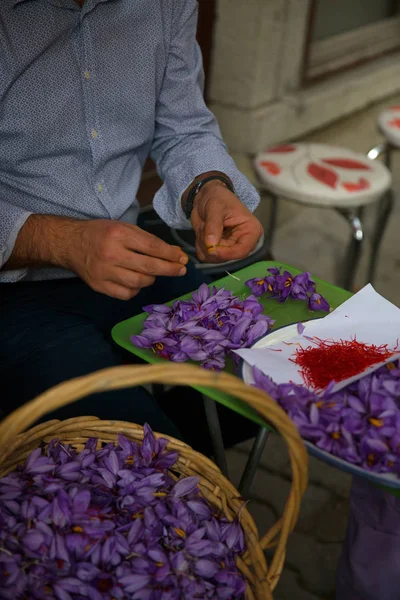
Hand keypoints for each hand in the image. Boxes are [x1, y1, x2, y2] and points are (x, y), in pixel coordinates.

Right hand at [67, 219, 187, 299]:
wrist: (70, 244)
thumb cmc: (101, 234)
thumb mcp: (124, 228)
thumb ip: (149, 241)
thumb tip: (174, 254)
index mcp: (118, 235)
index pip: (152, 247)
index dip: (171, 255)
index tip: (183, 259)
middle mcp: (111, 254)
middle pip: (149, 267)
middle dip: (169, 269)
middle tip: (181, 270)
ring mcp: (104, 273)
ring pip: (139, 283)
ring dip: (151, 279)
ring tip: (151, 273)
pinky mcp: (99, 286)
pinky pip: (127, 294)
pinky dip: (135, 289)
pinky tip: (135, 281)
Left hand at [190, 181, 262, 262]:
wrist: (208, 196)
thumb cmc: (218, 198)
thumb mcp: (215, 208)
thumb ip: (213, 226)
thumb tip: (211, 245)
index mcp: (250, 231)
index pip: (242, 251)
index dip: (226, 253)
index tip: (210, 249)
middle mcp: (242, 242)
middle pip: (226, 257)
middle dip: (210, 245)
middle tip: (203, 227)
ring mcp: (230, 248)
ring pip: (213, 257)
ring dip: (203, 243)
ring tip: (204, 226)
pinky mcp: (218, 250)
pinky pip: (205, 256)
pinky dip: (199, 245)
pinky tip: (202, 232)